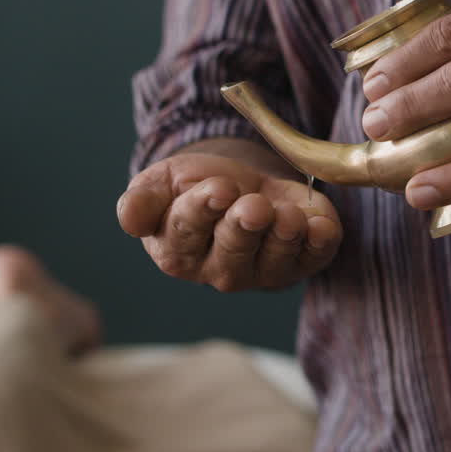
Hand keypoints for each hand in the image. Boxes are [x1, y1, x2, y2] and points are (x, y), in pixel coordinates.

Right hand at [117, 140, 341, 290]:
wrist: (240, 182)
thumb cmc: (195, 186)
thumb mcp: (162, 183)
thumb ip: (143, 201)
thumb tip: (129, 220)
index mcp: (178, 249)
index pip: (187, 232)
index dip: (202, 210)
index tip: (218, 190)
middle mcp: (220, 268)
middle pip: (233, 253)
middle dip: (244, 228)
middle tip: (254, 206)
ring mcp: (264, 269)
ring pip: (275, 259)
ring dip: (283, 236)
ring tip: (287, 215)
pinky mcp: (301, 261)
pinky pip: (314, 257)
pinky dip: (320, 242)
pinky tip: (321, 225)